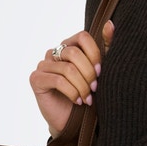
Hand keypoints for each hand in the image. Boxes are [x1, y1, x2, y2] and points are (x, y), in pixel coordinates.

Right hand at [29, 21, 114, 136]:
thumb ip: (105, 48)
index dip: (94, 54)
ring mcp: (43, 65)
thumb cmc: (87, 94)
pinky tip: (77, 101)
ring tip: (87, 98)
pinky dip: (72, 92)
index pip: (83, 37)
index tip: (101, 72)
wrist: (73, 121)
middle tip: (95, 88)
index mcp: (69, 46)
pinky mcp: (36, 79)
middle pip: (74, 53)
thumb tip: (110, 24)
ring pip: (67, 69)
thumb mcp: (100, 71)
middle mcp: (54, 52)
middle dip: (88, 73)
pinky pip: (58, 81)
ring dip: (82, 86)